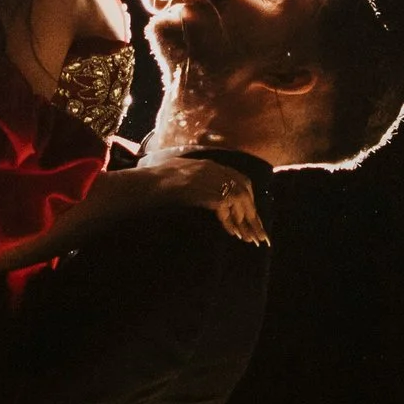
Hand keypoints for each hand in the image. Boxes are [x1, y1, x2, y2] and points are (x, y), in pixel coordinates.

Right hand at [98, 151, 268, 245]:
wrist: (143, 184)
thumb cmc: (156, 182)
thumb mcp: (181, 175)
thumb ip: (198, 179)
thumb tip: (213, 198)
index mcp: (208, 164)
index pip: (240, 179)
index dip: (249, 199)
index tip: (254, 216)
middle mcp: (212, 169)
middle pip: (243, 189)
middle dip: (253, 212)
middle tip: (260, 234)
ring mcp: (208, 179)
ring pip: (238, 198)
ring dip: (246, 220)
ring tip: (251, 238)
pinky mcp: (203, 190)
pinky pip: (224, 207)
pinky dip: (230, 221)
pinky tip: (233, 233)